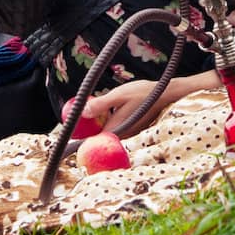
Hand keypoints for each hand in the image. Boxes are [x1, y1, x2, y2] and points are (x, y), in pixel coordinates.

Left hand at [81, 71, 219, 132]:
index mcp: (116, 129)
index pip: (93, 141)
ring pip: (106, 133)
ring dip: (97, 126)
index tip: (67, 139)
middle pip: (98, 138)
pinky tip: (104, 111)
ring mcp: (127, 133)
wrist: (167, 94)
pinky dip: (107, 122)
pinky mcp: (131, 129)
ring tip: (86, 115)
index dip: (79, 141)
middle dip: (86, 132)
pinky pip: (114, 128)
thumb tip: (82, 112)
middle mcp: (122, 135)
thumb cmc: (144, 92)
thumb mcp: (120, 94)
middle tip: (73, 124)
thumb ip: (101, 104)